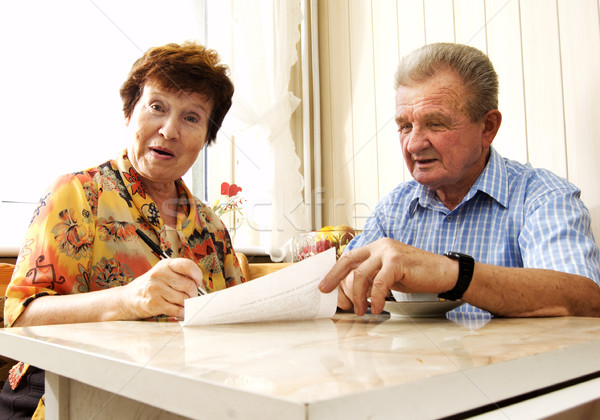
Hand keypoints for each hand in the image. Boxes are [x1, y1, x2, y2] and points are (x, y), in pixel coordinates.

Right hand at [119, 258, 203, 319]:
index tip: (198, 282)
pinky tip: (181, 312)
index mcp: (165, 265)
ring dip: (187, 304)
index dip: (197, 275)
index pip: (188, 265)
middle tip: (191, 297)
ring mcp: (155, 289)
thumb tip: (199, 286)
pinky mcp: (153, 304)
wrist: (128, 298)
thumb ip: (179, 275)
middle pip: (189, 286)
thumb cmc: (151, 286)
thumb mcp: (163, 273)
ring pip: (184, 299)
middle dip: (193, 294)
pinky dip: (182, 313)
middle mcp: (159, 275)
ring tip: (184, 304)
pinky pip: (176, 310)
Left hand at [319, 238, 455, 314]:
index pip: (349, 258)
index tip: (325, 286)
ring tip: (361, 311)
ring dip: (358, 296)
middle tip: (332, 297)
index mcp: (376, 247)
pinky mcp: (397, 261)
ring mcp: (388, 252)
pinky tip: (377, 309)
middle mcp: (380, 246)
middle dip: (336, 280)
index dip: (335, 273)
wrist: (444, 272)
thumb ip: (372, 279)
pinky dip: (375, 298)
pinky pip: (379, 283)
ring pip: (361, 274)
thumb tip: (351, 293)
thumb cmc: (416, 275)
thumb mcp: (389, 275)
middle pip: (349, 261)